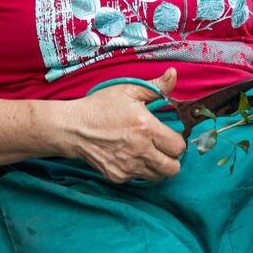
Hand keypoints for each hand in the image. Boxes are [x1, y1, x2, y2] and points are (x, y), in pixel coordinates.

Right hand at [58, 67, 186, 182]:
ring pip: (158, 176)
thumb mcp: (128, 90)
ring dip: (157, 166)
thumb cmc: (101, 106)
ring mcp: (128, 166)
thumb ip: (156, 86)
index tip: (168, 136)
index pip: (178, 147)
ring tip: (148, 153)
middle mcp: (140, 150)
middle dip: (172, 159)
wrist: (73, 127)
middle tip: (162, 149)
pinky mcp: (118, 176)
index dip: (176, 142)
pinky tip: (129, 156)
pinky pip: (138, 179)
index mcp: (147, 128)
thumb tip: (174, 74)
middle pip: (173, 168)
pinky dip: (138, 170)